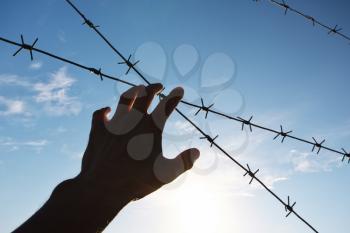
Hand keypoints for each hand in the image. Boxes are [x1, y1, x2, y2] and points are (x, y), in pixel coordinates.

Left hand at [80, 83, 199, 201]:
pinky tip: (108, 110)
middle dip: (153, 87)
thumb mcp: (166, 174)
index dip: (174, 96)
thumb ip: (184, 162)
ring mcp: (114, 124)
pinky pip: (100, 114)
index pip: (166, 106)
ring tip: (138, 88)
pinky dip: (104, 110)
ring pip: (125, 99)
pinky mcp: (98, 131)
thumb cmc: (136, 181)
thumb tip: (197, 152)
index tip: (179, 89)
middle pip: (145, 95)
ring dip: (133, 91)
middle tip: (159, 86)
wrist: (103, 187)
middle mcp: (132, 121)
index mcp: (150, 128)